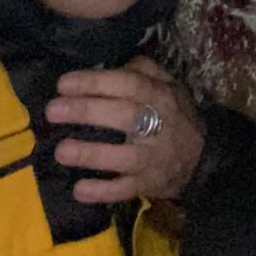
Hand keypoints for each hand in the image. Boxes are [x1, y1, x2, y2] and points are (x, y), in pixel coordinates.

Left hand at [46, 56, 203, 203]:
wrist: (203, 158)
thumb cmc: (176, 116)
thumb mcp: (169, 85)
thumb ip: (143, 70)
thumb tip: (108, 64)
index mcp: (160, 96)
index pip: (128, 84)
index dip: (96, 82)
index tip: (63, 84)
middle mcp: (158, 124)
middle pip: (122, 116)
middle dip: (86, 111)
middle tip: (53, 111)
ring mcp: (153, 158)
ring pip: (123, 156)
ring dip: (91, 153)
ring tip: (61, 150)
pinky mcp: (148, 184)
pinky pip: (125, 190)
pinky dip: (103, 191)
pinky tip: (79, 190)